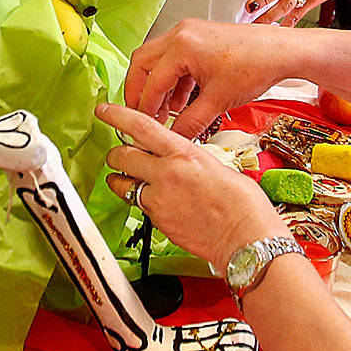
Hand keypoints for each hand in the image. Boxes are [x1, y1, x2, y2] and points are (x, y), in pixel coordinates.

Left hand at [99, 103, 284, 273]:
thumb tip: (182, 161)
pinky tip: (157, 204)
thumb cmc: (243, 205)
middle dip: (117, 154)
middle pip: (121, 155)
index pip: (141, 126)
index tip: (104, 111)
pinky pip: (139, 206)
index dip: (118, 115)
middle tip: (120, 155)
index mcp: (184, 153)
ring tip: (129, 181)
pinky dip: (142, 203)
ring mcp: (158, 200)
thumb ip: (191, 160)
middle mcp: (167, 174)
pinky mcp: (157, 222)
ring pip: (121, 184)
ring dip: (121, 180)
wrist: (246, 240)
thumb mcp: (218, 167)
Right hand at [124, 19, 292, 138]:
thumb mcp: (219, 100)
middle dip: (139, 90)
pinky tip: (181, 99)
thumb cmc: (257, 65)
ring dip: (157, 85)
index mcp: (182, 46)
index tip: (145, 124)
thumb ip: (191, 122)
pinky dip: (172, 78)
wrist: (280, 51)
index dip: (145, 107)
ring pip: (156, 59)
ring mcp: (189, 32)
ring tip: (165, 111)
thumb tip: (175, 137)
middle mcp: (181, 34)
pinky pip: (174, 57)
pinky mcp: (198, 37)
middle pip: (142, 63)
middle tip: (142, 113)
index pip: (151, 81)